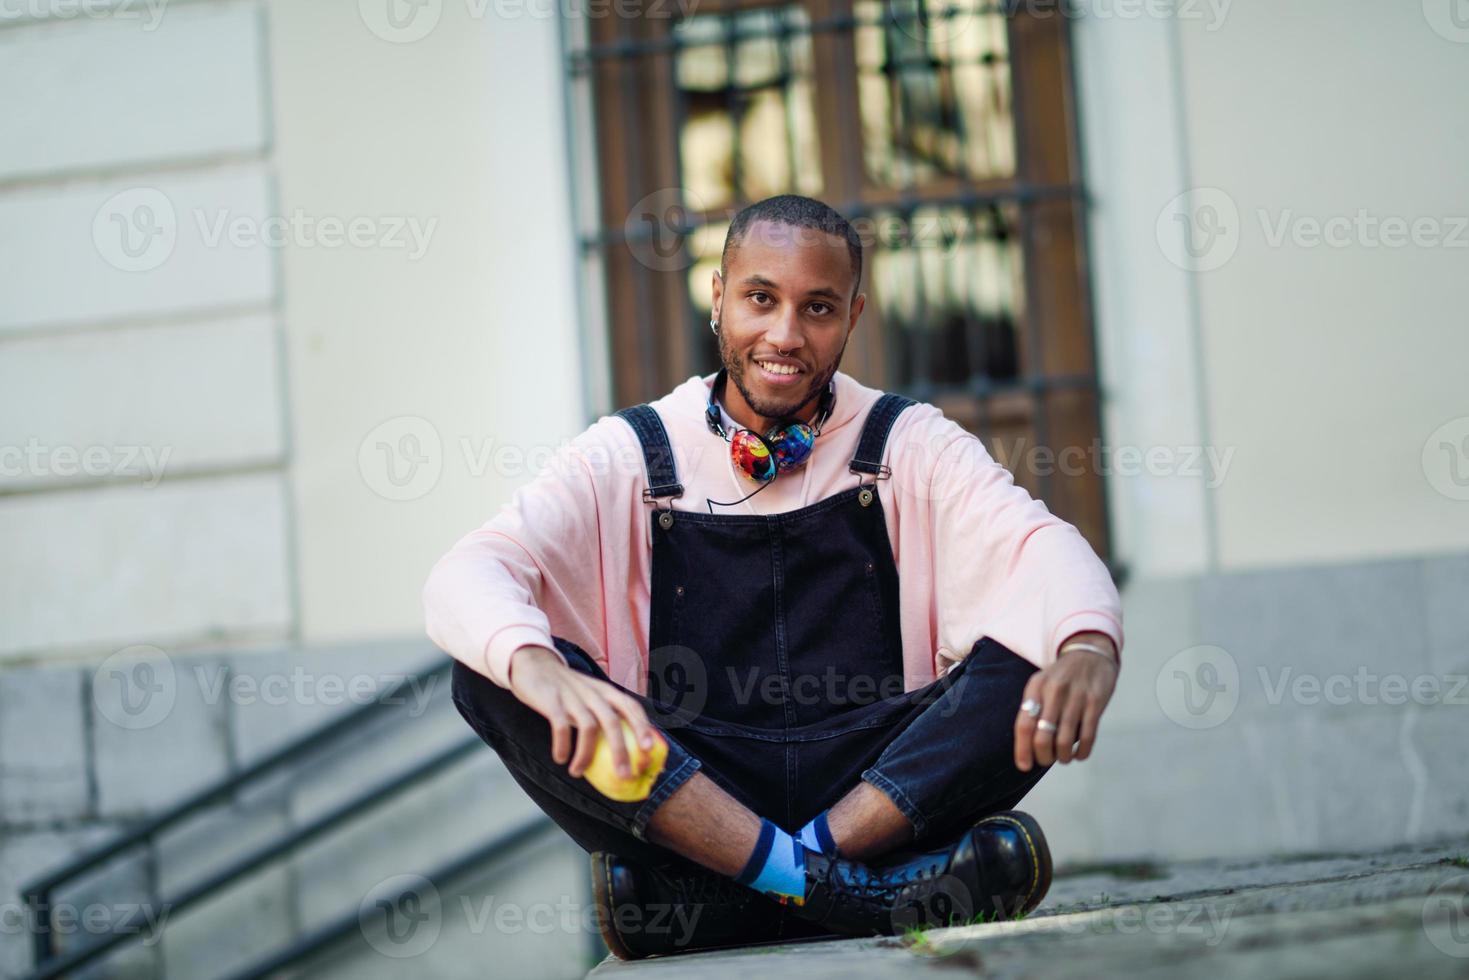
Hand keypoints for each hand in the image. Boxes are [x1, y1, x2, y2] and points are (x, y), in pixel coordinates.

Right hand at [507, 645, 658, 779]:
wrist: (533, 663)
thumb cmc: (566, 688)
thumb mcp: (589, 694)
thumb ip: (603, 713)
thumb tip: (622, 750)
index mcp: (605, 691)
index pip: (631, 707)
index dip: (642, 728)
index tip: (649, 752)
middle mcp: (592, 692)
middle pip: (613, 722)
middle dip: (621, 751)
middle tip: (624, 775)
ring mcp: (572, 695)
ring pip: (588, 727)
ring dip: (585, 754)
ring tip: (577, 772)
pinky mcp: (551, 700)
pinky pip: (561, 726)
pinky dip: (563, 745)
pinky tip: (561, 758)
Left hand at [1013, 634, 1117, 771]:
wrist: (1091, 653)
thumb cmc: (1062, 677)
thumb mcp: (1041, 684)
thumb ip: (1033, 709)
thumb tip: (1027, 747)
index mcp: (1036, 687)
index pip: (1024, 724)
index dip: (1022, 749)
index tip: (1024, 766)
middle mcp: (1054, 691)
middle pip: (1042, 736)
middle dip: (1044, 756)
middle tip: (1047, 759)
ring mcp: (1076, 697)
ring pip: (1064, 740)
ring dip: (1063, 756)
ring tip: (1063, 757)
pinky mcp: (1096, 702)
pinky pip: (1087, 736)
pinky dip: (1082, 752)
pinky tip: (1079, 754)